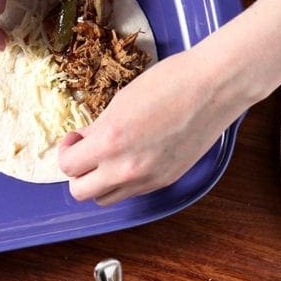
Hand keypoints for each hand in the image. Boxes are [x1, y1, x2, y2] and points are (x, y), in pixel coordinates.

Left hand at [58, 0, 280, 205]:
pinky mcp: (166, 180)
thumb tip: (84, 141)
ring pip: (106, 198)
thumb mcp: (122, 100)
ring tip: (110, 159)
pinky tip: (134, 158)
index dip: (67, 151)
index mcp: (110, 141)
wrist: (214, 87)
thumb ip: (100, 127)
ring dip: (100, 183)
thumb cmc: (171, 82)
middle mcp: (126, 168)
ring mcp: (148, 179)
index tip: (75, 140)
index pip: (68, 166)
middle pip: (81, 192)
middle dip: (79, 173)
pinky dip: (125, 181)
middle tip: (87, 153)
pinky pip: (133, 192)